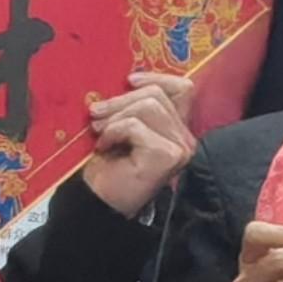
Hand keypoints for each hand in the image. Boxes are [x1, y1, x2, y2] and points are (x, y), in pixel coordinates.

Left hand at [72, 72, 195, 217]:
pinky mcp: (168, 156)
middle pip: (157, 95)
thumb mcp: (124, 126)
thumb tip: (130, 79)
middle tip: (96, 114)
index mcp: (179, 130)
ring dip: (116, 117)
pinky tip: (105, 147)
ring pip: (148, 106)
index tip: (129, 81)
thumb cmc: (109, 167)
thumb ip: (135, 106)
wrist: (99, 203)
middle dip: (121, 100)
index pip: (183, 89)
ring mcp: (181, 148)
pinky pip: (135, 125)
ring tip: (100, 133)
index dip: (156, 78)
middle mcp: (186, 139)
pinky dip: (114, 132)